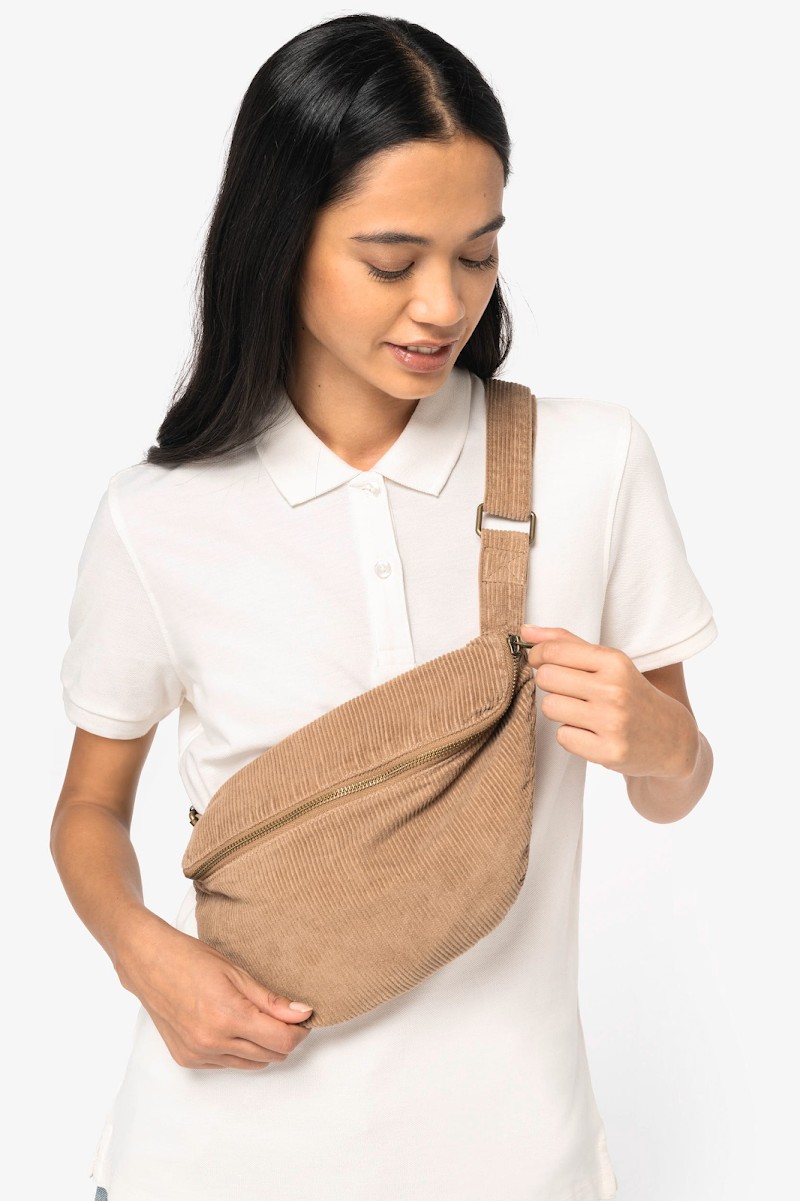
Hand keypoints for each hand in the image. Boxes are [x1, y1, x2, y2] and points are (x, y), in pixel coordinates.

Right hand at [115, 915, 313, 1069]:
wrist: (148, 963)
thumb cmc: (190, 959)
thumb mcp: (237, 973)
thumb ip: (271, 1001)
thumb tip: (303, 1014)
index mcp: (228, 1017)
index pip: (282, 1041)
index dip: (299, 1031)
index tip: (303, 1019)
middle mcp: (212, 1042)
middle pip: (270, 1055)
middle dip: (283, 1038)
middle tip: (284, 1016)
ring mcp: (199, 1054)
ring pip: (251, 1064)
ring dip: (262, 1047)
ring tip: (257, 1019)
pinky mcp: (188, 1060)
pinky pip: (227, 1064)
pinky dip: (238, 1050)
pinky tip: (232, 1027)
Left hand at [522, 625, 699, 778]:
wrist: (671, 737)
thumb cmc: (631, 694)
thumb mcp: (608, 662)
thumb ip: (566, 643)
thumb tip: (525, 631)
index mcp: (614, 662)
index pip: (554, 651)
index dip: (538, 656)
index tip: (541, 661)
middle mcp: (614, 690)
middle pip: (546, 678)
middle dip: (550, 684)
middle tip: (568, 690)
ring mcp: (612, 723)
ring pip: (550, 707)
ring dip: (559, 711)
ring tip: (581, 712)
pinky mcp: (609, 752)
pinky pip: (562, 736)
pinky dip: (571, 735)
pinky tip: (590, 733)